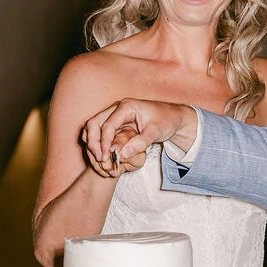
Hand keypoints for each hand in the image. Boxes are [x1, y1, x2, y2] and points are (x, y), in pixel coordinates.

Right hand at [82, 98, 197, 170]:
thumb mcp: (156, 132)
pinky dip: (98, 143)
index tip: (104, 157)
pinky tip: (103, 156)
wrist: (173, 118)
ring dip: (93, 143)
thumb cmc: (166, 121)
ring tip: (99, 159)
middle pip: (94, 123)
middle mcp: (117, 109)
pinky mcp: (115, 123)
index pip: (107, 124)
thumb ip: (141, 142)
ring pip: (94, 127)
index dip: (104, 142)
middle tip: (99, 159)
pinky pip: (100, 132)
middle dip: (93, 142)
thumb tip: (123, 153)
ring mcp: (114, 115)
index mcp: (126, 106)